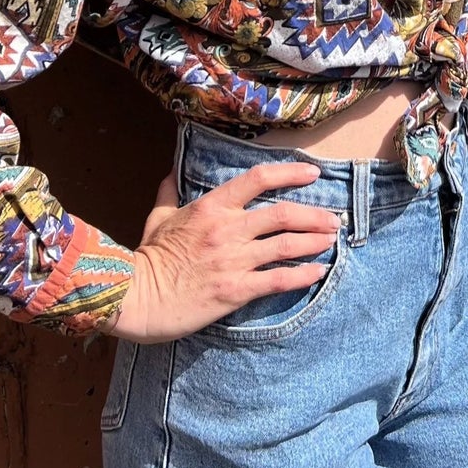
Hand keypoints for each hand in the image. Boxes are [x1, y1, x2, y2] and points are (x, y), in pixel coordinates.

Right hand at [108, 160, 340, 343]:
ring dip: (314, 241)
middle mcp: (227, 229)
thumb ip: (169, 192)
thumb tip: (171, 171)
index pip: (258, 179)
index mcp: (211, 206)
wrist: (135, 296)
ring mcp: (233, 260)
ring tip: (330, 240)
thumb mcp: (158, 217)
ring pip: (286, 245)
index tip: (312, 174)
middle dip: (314, 215)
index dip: (290, 173)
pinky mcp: (235, 290)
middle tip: (333, 219)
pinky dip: (302, 275)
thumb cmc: (147, 257)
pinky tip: (318, 272)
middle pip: (283, 214)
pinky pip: (278, 280)